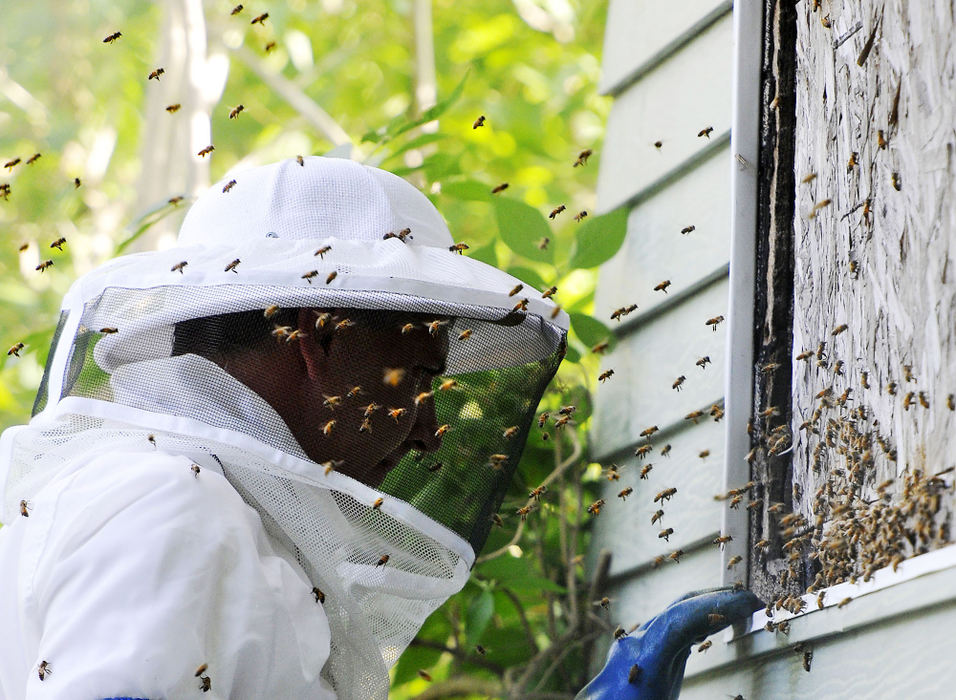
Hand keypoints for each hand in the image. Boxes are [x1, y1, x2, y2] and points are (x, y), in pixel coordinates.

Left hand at [576, 586, 762, 699]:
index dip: (717, 607)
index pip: (679, 620)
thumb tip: (740, 694)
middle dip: (716, 599)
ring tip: (740, 609)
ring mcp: (630, 650)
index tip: (748, 602)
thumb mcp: (662, 699)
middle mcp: (631, 651)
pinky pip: (665, 630)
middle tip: (752, 600)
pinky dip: (692, 622)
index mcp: (640, 665)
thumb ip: (701, 695)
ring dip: (705, 607)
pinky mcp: (633, 658)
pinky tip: (711, 627)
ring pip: (671, 616)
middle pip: (676, 609)